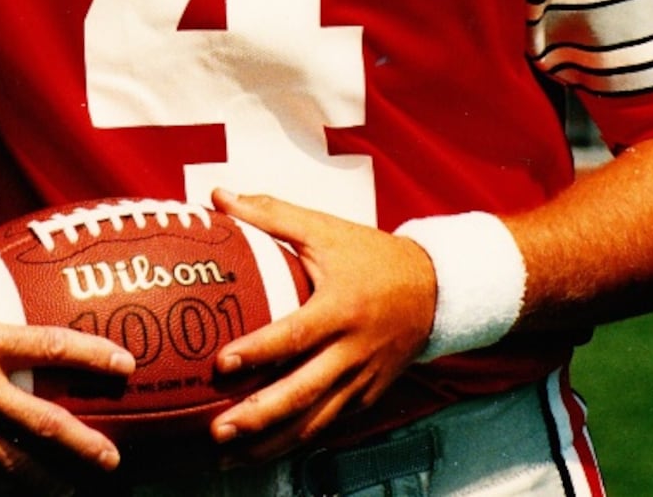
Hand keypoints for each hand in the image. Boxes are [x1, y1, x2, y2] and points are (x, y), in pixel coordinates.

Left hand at [206, 189, 435, 461]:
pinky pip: (329, 425)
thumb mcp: (323, 229)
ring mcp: (362, 380)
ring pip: (315, 422)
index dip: (258, 352)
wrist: (435, 290)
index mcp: (340, 309)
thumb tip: (217, 196)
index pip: (295, 336)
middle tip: (218, 430)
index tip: (222, 364)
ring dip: (272, 443)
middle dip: (259, 417)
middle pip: (303, 394)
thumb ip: (269, 214)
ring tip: (230, 455)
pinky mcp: (367, 397)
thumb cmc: (371, 256)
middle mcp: (352, 352)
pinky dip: (296, 442)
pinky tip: (264, 452)